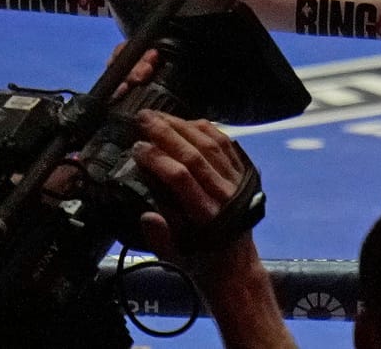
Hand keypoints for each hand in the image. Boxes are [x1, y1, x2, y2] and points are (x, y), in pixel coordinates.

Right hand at [131, 112, 254, 266]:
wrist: (236, 264)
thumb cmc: (199, 261)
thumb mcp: (173, 259)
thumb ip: (160, 238)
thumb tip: (146, 215)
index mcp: (206, 216)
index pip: (181, 179)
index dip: (158, 160)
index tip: (136, 148)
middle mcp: (224, 194)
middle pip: (195, 155)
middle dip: (168, 134)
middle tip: (143, 118)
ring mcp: (236, 181)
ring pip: (211, 146)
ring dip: (185, 126)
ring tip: (161, 116)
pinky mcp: (244, 174)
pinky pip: (227, 145)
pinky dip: (209, 130)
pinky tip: (190, 121)